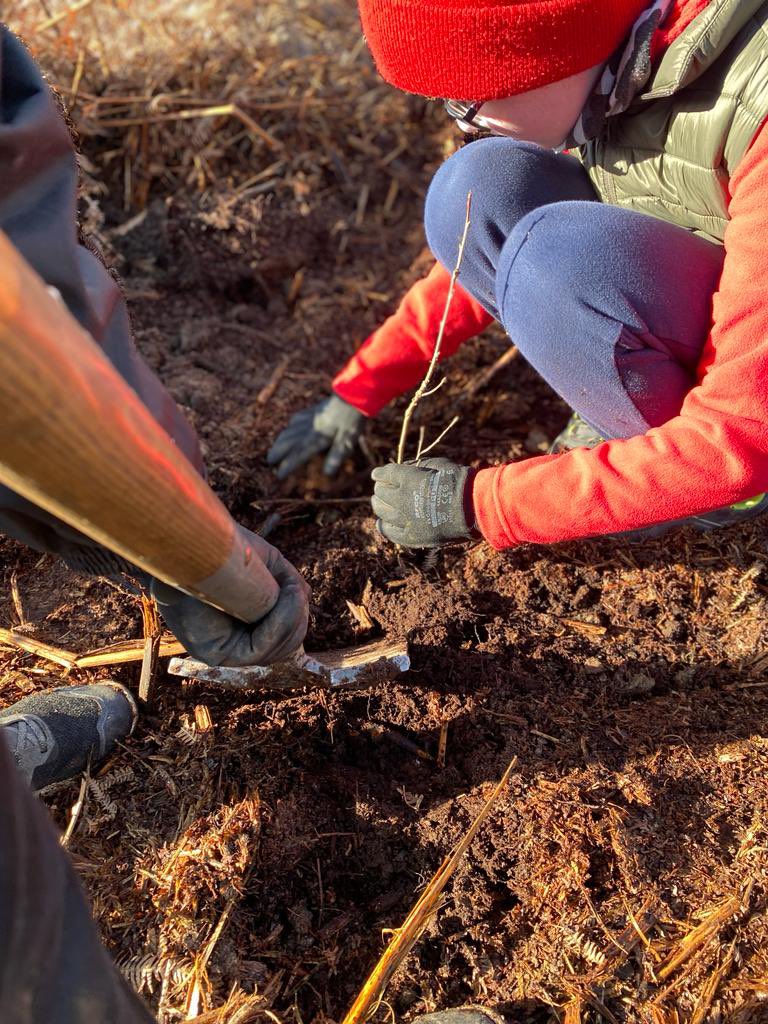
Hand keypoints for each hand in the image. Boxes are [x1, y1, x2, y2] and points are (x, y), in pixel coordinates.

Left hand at [152, 531, 309, 666]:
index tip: (297, 590)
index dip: (296, 618)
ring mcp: (224, 653)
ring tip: (291, 590)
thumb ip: (285, 584)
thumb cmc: (220, 549)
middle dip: (297, 619)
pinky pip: (258, 650)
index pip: (282, 638)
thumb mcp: (264, 566)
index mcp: (243, 627)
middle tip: (295, 589)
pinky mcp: (215, 654)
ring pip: (276, 650)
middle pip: (284, 647)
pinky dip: (279, 625)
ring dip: (291, 619)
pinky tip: (285, 600)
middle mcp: (232, 644)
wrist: (186, 545)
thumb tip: (305, 598)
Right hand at [267, 394, 365, 478]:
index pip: (299, 454)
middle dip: (278, 452)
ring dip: (280, 440)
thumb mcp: (348, 440)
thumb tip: (327, 473)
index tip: (279, 475)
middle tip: (269, 461)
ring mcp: (310, 418)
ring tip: (274, 449)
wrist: (352, 394)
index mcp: (317, 437)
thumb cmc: (352, 419)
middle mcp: (310, 428)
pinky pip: (297, 419)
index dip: (288, 465)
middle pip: (289, 441)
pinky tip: (290, 426)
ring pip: (290, 430)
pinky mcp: (315, 410)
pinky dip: (291, 426)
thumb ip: (336, 456)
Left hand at [371, 457, 475, 547]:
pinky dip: (384, 526)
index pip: (386, 474)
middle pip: (381, 493)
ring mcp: (405, 519)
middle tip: (381, 489)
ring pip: (382, 512)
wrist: (475, 508)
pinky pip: (391, 532)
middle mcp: (401, 499)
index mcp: (408, 478)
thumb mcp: (440, 464)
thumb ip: (420, 466)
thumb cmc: (460, 482)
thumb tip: (407, 468)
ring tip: (378, 503)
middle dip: (381, 489)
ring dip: (379, 506)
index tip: (377, 474)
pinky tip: (382, 524)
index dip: (380, 474)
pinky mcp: (412, 537)